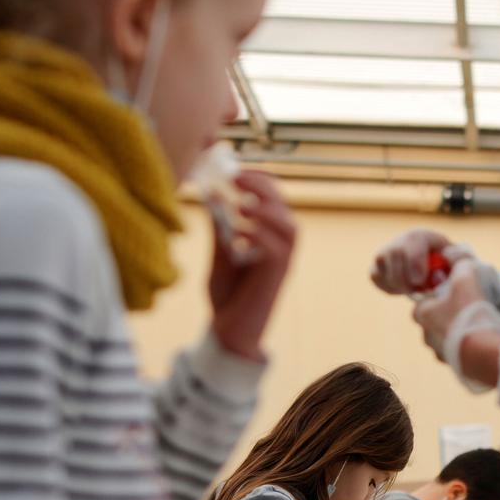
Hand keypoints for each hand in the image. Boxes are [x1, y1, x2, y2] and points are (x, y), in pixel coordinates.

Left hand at [208, 170, 295, 360]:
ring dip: (265, 209)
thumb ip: (219, 227)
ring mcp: (283, 261)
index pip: (274, 197)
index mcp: (270, 235)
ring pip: (288, 225)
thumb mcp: (218, 254)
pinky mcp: (277, 276)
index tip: (235, 168)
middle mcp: (282, 245)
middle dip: (261, 186)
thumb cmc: (226, 294)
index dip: (258, 178)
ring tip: (241, 203)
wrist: (229, 330)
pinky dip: (258, 235)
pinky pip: (277, 249)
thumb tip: (211, 193)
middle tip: (234, 178)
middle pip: (283, 205)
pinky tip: (238, 231)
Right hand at [371, 228, 461, 293]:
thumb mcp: (458, 261)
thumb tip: (442, 268)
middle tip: (420, 291)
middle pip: (395, 254)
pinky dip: (390, 288)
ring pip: (385, 269)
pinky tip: (405, 287)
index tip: (420, 280)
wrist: (431, 268)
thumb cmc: (446, 266)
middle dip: (406, 278)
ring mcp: (385, 252)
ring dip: (400, 285)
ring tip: (416, 289)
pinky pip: (377, 278)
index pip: (413, 243)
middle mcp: (401, 240)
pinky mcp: (376, 266)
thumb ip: (459, 261)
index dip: (414, 262)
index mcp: (421, 236)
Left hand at [411, 262, 499, 388]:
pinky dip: (465, 348)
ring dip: (457, 334)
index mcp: (423, 314)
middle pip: (434, 321)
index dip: (437, 298)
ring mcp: (439, 353)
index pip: (422, 303)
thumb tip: (460, 263)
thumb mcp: (466, 281)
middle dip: (448, 316)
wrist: (483, 353)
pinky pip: (457, 353)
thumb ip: (461, 268)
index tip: (452, 295)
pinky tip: (480, 342)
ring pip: (445, 339)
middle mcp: (426, 335)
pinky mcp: (453, 366)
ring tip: (477, 328)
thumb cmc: (470, 314)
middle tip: (467, 310)